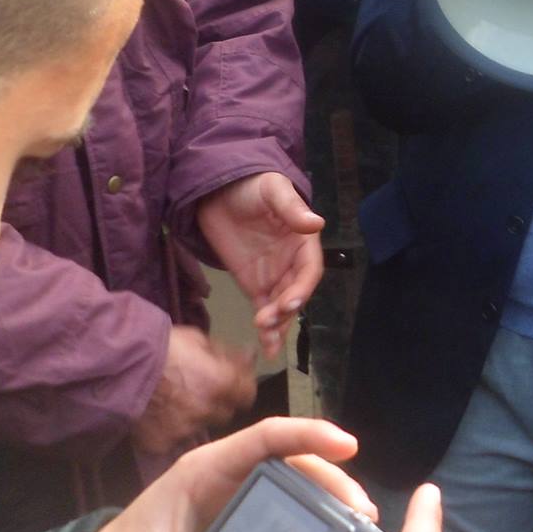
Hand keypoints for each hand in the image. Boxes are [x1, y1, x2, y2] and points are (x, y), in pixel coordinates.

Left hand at [88, 416, 444, 531]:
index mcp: (207, 470)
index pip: (266, 438)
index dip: (308, 434)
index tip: (349, 445)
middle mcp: (232, 479)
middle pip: (295, 465)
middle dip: (334, 480)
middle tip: (364, 513)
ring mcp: (242, 504)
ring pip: (300, 491)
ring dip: (333, 504)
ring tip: (361, 531)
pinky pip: (290, 521)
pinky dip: (317, 528)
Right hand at [133, 326, 256, 456]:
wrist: (119, 364)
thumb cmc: (160, 345)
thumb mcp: (199, 339)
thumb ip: (226, 355)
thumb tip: (248, 357)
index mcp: (222, 383)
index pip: (248, 395)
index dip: (241, 388)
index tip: (234, 384)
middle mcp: (208, 410)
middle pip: (224, 413)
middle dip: (218, 403)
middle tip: (200, 390)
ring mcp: (184, 430)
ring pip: (198, 427)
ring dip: (193, 417)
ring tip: (175, 401)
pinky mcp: (161, 443)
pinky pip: (171, 439)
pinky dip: (168, 429)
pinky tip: (157, 415)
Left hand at [197, 172, 324, 358]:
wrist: (216, 190)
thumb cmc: (250, 185)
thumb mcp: (271, 190)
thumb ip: (291, 208)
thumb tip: (316, 223)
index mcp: (303, 240)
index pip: (310, 269)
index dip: (303, 287)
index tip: (289, 301)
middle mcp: (292, 261)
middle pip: (297, 292)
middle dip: (287, 310)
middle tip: (268, 320)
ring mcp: (274, 275)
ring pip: (283, 306)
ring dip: (279, 324)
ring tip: (267, 336)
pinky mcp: (255, 285)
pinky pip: (265, 309)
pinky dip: (268, 329)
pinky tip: (269, 346)